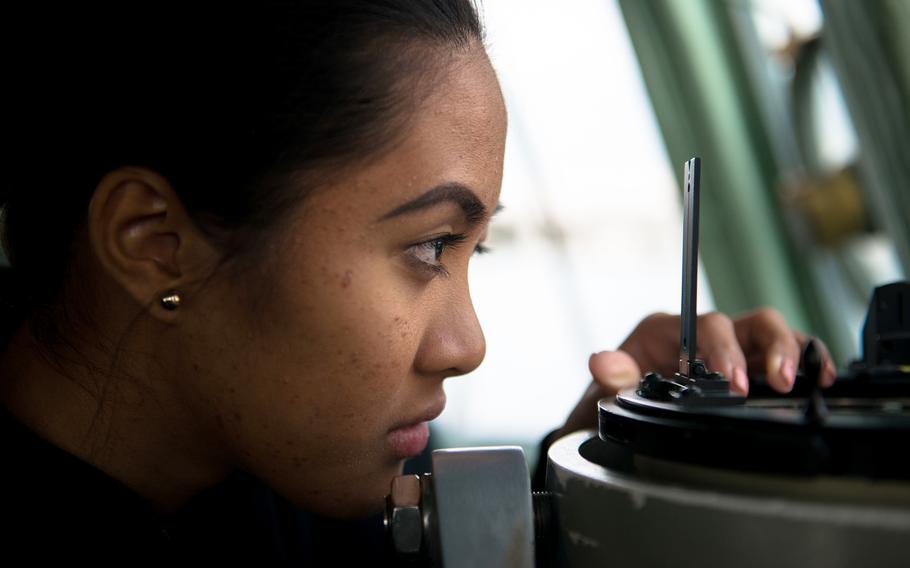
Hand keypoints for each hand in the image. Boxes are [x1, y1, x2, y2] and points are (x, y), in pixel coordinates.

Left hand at [559, 308, 835, 435]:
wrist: (615, 413)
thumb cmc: (613, 394)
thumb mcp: (604, 388)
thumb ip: (610, 375)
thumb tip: (603, 363)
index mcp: (669, 330)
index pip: (707, 327)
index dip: (725, 350)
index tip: (734, 382)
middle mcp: (705, 335)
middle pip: (752, 323)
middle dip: (774, 346)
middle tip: (781, 381)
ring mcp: (730, 352)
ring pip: (773, 336)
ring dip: (794, 354)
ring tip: (812, 379)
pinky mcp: (747, 370)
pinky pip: (782, 358)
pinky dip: (803, 364)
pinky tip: (819, 379)